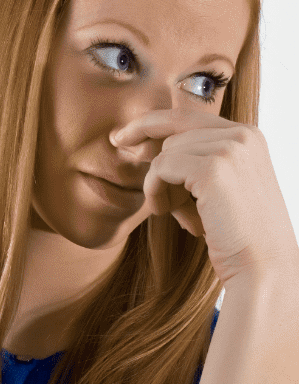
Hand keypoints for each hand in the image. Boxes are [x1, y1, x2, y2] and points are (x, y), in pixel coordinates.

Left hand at [113, 107, 298, 286]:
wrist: (262, 267)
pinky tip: (166, 213)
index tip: (121, 139)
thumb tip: (142, 144)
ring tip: (181, 216)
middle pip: (170, 132)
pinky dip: (154, 191)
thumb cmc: (234, 233)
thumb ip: (191, 161)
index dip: (149, 125)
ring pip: (163, 153)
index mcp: (247, 135)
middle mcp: (243, 135)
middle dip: (158, 167)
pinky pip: (159, 168)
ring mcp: (230, 149)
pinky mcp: (213, 168)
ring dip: (160, 187)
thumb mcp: (216, 187)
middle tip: (162, 204)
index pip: (185, 117)